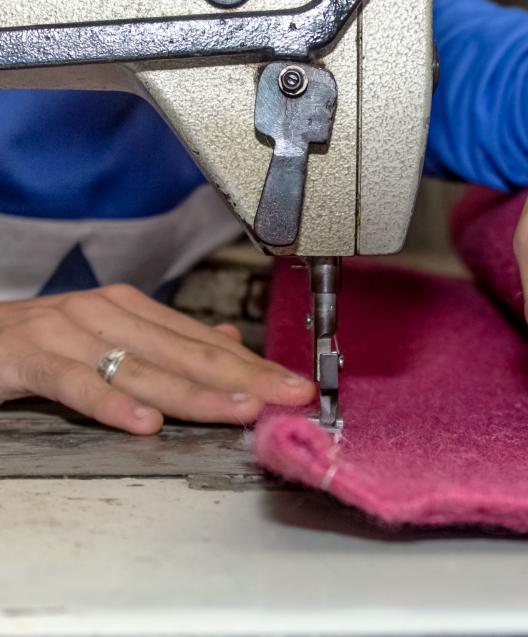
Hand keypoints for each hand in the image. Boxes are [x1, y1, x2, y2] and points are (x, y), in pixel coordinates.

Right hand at [0, 284, 315, 433]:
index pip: (205, 341)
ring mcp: (67, 333)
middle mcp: (106, 314)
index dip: (254, 365)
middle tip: (286, 397)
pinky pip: (75, 383)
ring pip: (143, 368)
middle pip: (186, 352)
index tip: (296, 386)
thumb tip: (225, 338)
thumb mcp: (106, 338)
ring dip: (196, 392)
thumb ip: (165, 343)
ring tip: (237, 411)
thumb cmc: (36, 342)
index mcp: (130, 309)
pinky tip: (143, 421)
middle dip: (244, 377)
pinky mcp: (27, 358)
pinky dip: (111, 403)